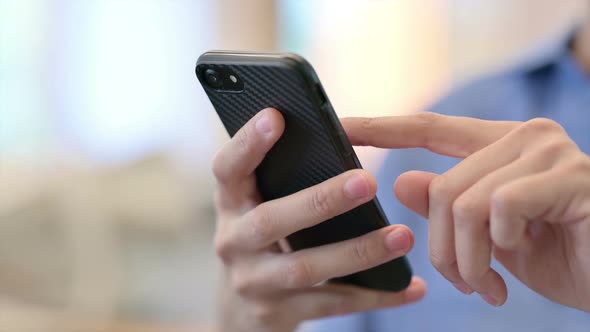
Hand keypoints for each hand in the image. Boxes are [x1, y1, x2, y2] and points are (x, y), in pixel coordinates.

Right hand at [212, 108, 425, 331]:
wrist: (240, 305)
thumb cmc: (265, 235)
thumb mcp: (261, 203)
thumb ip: (285, 176)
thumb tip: (345, 135)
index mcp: (231, 203)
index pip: (228, 169)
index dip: (247, 143)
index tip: (276, 115)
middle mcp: (233, 242)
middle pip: (271, 221)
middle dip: (319, 201)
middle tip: (366, 182)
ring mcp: (252, 282)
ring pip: (305, 268)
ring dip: (358, 252)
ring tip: (404, 236)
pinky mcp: (276, 314)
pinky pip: (331, 305)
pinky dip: (375, 296)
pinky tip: (412, 286)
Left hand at [343, 113, 589, 311]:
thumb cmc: (563, 258)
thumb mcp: (490, 238)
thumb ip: (448, 206)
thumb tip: (401, 180)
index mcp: (501, 146)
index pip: (430, 128)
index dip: (383, 126)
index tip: (342, 125)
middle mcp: (523, 137)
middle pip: (440, 186)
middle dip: (442, 249)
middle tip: (468, 284)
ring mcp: (547, 151)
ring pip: (461, 201)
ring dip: (467, 258)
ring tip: (487, 285)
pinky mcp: (567, 175)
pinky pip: (497, 209)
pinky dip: (500, 247)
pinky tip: (521, 259)